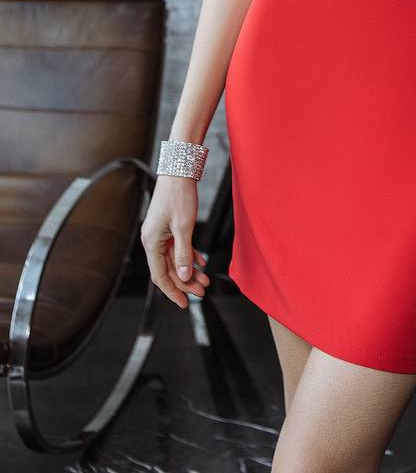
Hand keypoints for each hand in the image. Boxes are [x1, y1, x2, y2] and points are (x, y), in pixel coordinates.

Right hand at [140, 175, 210, 308]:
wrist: (179, 169)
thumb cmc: (179, 195)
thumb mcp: (184, 227)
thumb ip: (184, 253)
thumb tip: (184, 277)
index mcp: (152, 242)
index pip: (160, 276)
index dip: (173, 291)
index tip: (184, 304)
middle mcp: (153, 240)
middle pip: (169, 269)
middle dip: (186, 282)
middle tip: (202, 291)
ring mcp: (161, 233)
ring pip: (176, 259)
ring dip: (190, 270)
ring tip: (205, 279)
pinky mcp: (169, 226)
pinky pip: (178, 247)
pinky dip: (190, 254)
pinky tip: (202, 261)